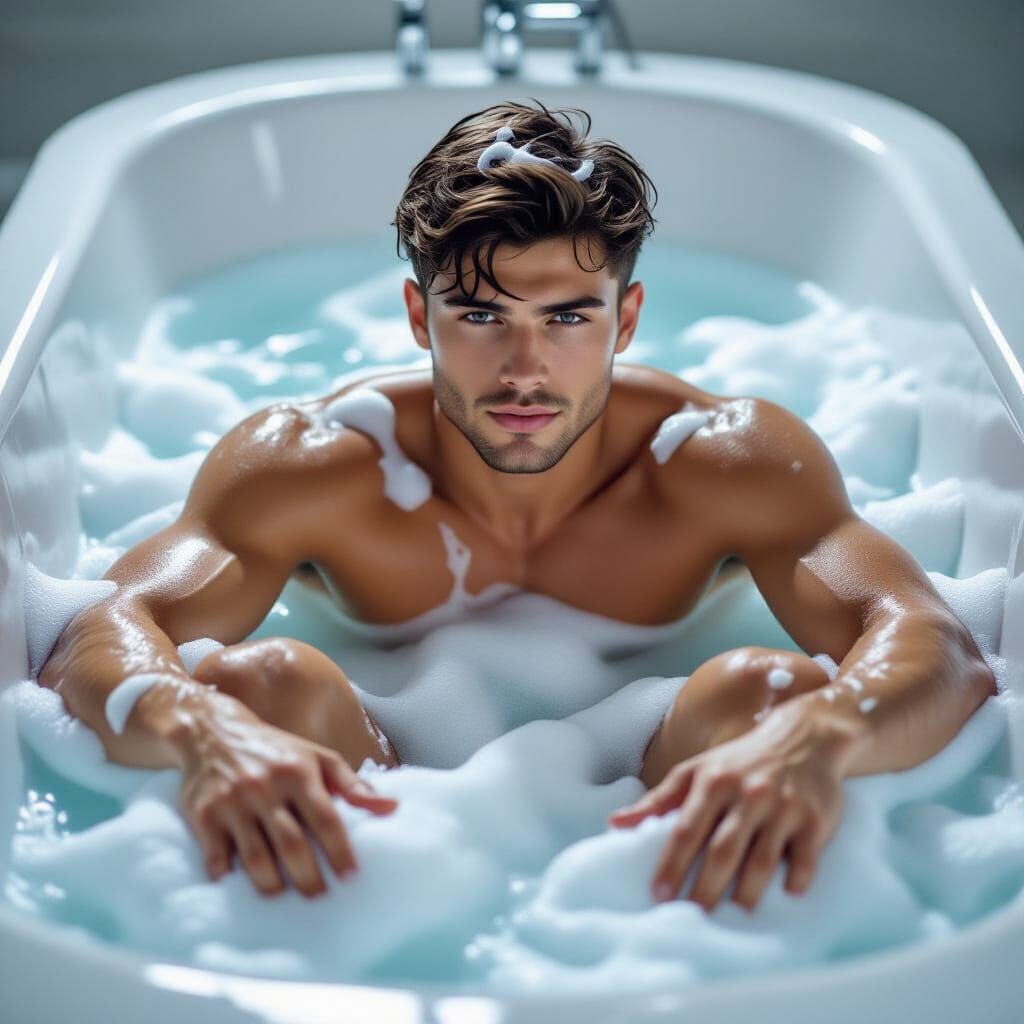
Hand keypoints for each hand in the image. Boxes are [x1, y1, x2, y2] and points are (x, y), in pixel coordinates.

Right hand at [179, 705, 397, 898]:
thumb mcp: (318, 757)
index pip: (325, 818)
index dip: (340, 851)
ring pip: (256, 858)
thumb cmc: (276, 750)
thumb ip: (354, 785)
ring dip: (273, 885)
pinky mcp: (203, 816)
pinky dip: (228, 877)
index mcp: (297, 772)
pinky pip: (216, 858)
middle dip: (309, 878)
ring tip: (285, 896)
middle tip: (319, 896)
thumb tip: (392, 808)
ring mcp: (232, 802)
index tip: (351, 877)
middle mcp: (265, 787)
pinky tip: (239, 886)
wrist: (214, 732)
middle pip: (291, 844)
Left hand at [607, 704, 846, 913]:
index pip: (687, 829)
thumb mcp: (696, 770)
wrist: (804, 736)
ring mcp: (783, 807)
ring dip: (746, 892)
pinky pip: (804, 859)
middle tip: (691, 916)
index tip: (658, 894)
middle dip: (705, 887)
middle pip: (723, 850)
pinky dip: (795, 880)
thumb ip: (658, 800)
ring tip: (733, 914)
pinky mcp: (815, 821)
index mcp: (714, 782)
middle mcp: (748, 794)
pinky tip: (785, 896)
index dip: (671, 863)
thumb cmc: (740, 760)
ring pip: (762, 859)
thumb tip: (613, 824)